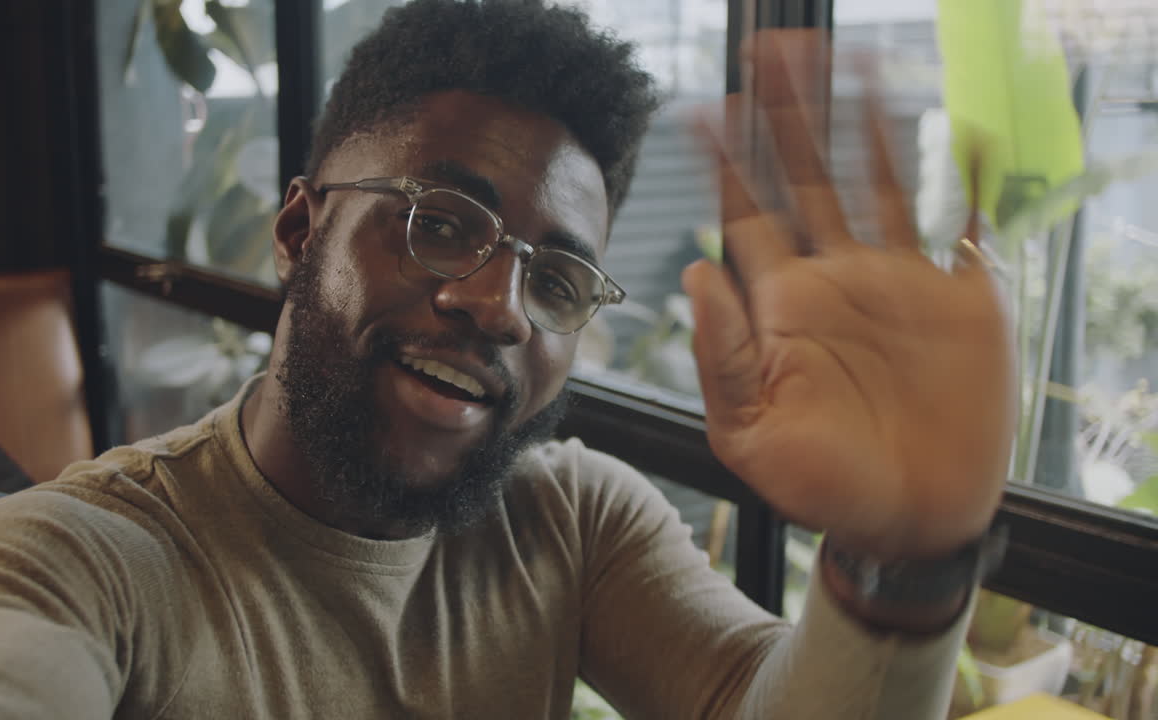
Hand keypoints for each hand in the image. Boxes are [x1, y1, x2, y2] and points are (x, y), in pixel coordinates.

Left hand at [682, 30, 1016, 558]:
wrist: (907, 521)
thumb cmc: (821, 486)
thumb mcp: (748, 432)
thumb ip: (720, 354)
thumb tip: (696, 268)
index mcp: (781, 306)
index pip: (745, 214)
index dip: (725, 162)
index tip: (702, 109)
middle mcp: (834, 280)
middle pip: (806, 176)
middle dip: (789, 115)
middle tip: (773, 53)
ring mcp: (896, 283)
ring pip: (875, 181)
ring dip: (862, 123)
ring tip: (847, 60)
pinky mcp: (958, 298)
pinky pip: (958, 223)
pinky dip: (961, 175)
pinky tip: (954, 128)